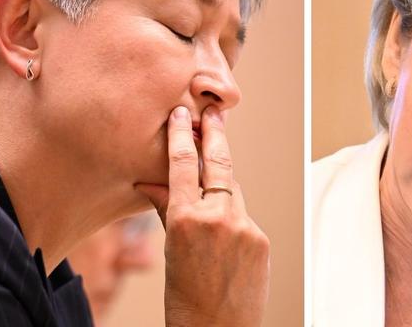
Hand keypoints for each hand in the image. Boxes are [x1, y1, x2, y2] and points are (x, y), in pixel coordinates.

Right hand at [135, 106, 269, 326]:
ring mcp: (244, 227)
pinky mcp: (261, 238)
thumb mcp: (170, 252)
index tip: (183, 114)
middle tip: (214, 113)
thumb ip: (167, 212)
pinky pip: (244, 215)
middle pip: (218, 163)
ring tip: (211, 187)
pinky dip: (233, 216)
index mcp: (186, 220)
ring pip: (232, 190)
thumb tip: (150, 183)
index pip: (181, 165)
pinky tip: (224, 235)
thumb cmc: (185, 298)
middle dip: (215, 135)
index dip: (181, 135)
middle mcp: (218, 218)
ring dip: (222, 184)